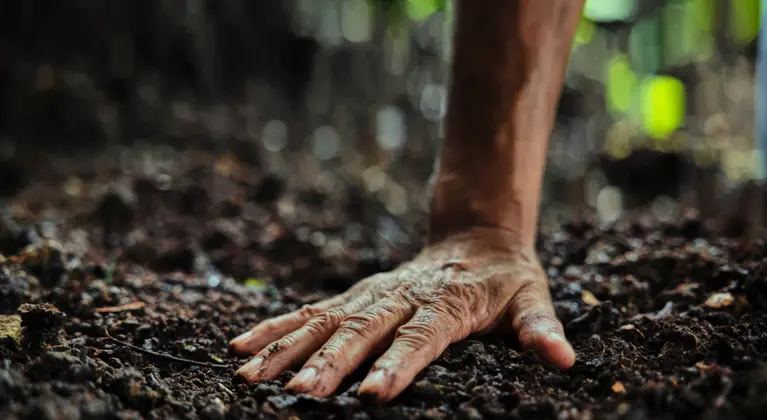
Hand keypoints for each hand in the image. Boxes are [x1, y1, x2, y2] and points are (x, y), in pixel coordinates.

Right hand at [229, 227, 574, 400]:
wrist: (475, 237)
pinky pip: (309, 312)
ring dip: (288, 349)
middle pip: (362, 332)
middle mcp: (400, 297)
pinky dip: (275, 329)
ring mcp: (371, 295)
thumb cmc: (505, 280)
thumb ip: (540, 330)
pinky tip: (241, 347)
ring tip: (251, 376)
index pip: (419, 338)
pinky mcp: (354, 296)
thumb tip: (564, 360)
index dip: (397, 364)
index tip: (371, 393)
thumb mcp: (531, 299)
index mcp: (445, 304)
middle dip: (329, 364)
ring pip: (324, 322)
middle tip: (301, 395)